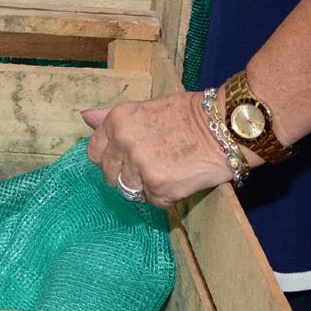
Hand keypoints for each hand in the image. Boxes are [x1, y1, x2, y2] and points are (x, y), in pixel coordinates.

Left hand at [82, 91, 234, 207]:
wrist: (225, 127)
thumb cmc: (189, 114)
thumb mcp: (145, 108)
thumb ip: (113, 118)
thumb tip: (85, 116)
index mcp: (118, 121)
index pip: (95, 153)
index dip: (108, 159)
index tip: (122, 160)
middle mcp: (124, 143)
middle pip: (110, 176)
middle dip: (126, 175)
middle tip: (150, 167)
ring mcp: (141, 167)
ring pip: (130, 191)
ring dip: (146, 187)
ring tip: (168, 171)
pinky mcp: (160, 188)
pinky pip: (153, 202)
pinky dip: (166, 196)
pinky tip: (180, 179)